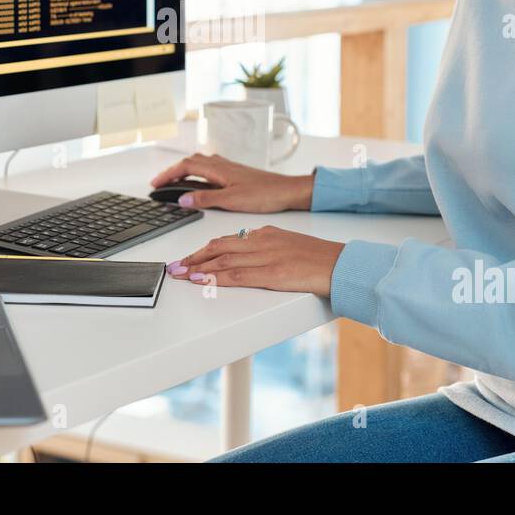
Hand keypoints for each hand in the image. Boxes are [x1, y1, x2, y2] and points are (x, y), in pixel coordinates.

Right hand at [149, 153, 313, 212]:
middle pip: (190, 162)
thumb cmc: (265, 194)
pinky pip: (210, 167)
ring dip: (185, 170)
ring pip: (200, 163)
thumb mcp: (231, 200)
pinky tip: (200, 182)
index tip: (155, 184)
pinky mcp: (236, 173)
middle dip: (173, 171)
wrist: (287, 190)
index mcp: (219, 169)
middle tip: (160, 184)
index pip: (186, 166)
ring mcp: (229, 168)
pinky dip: (198, 172)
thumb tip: (183, 199)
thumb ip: (206, 199)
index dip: (168, 174)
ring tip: (175, 182)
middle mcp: (222, 164)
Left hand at [167, 226, 344, 295]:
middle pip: (219, 248)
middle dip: (193, 258)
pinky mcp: (272, 273)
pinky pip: (237, 275)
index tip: (188, 257)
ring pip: (223, 260)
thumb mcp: (287, 245)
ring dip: (198, 268)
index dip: (203, 249)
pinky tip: (202, 281)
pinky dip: (216, 278)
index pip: (226, 240)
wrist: (340, 264)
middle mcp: (262, 241)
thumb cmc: (317, 258)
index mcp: (265, 233)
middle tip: (174, 266)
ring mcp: (266, 256)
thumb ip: (265, 249)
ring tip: (180, 274)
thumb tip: (244, 258)